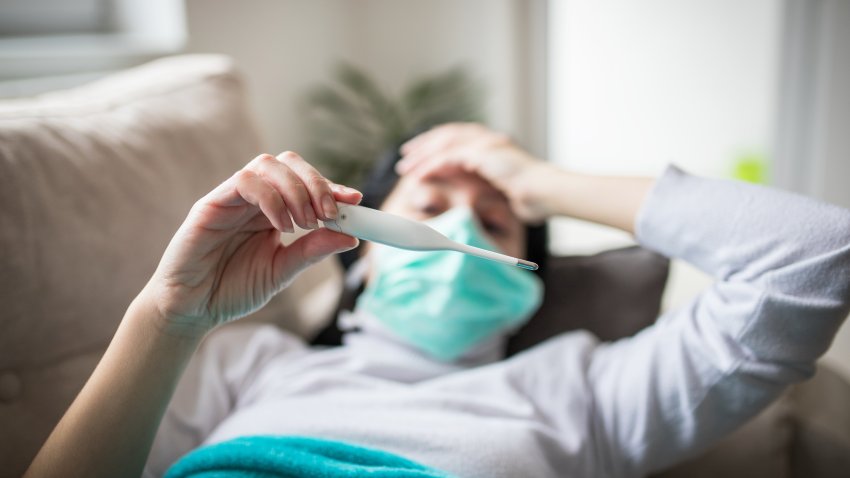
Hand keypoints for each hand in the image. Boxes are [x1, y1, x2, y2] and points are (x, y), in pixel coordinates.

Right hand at [140, 152, 360, 337]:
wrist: (192, 310)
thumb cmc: (232, 289)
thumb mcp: (282, 271)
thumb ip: (312, 251)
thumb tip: (351, 236)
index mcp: (272, 211)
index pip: (305, 183)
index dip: (332, 187)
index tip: (355, 200)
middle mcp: (253, 198)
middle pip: (289, 164)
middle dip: (316, 183)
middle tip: (330, 213)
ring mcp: (232, 198)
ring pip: (267, 165)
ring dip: (296, 190)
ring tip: (306, 222)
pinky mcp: (211, 204)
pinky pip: (244, 181)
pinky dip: (271, 198)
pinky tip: (282, 226)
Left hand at [396, 123, 556, 222]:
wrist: (547, 194)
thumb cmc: (533, 198)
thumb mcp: (505, 190)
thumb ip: (489, 187)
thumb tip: (478, 198)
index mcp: (493, 144)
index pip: (459, 136)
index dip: (438, 143)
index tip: (422, 152)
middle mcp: (488, 139)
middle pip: (447, 134)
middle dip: (424, 143)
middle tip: (405, 153)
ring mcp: (486, 143)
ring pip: (444, 142)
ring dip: (422, 154)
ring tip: (405, 165)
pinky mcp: (482, 153)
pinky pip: (448, 157)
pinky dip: (431, 165)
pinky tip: (418, 174)